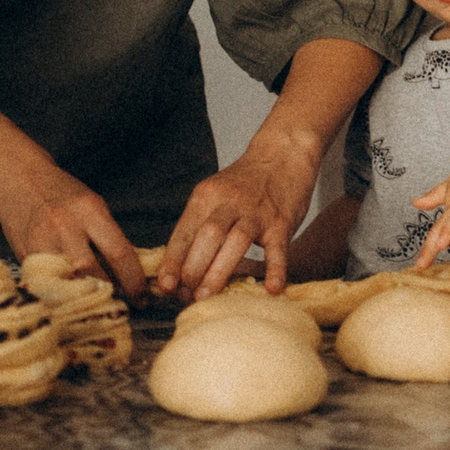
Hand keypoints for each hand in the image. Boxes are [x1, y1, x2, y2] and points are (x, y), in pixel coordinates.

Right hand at [0, 169, 147, 300]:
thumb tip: (130, 274)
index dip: (134, 282)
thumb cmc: (61, 193)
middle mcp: (65, 228)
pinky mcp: (24, 257)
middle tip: (121, 308)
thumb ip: (108, 237)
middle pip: (93, 275)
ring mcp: (42, 244)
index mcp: (89, 211)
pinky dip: (62, 295)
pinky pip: (48, 285)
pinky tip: (71, 299)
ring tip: (97, 306)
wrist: (17, 178)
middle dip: (110, 296)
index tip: (142, 298)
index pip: (119, 254)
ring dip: (85, 300)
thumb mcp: (92, 206)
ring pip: (69, 285)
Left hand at [162, 136, 319, 300]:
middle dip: (192, 268)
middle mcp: (229, 202)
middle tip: (186, 297)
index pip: (184, 231)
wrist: (283, 153)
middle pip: (206, 236)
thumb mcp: (216, 194)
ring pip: (234, 241)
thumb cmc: (246, 182)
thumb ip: (201, 224)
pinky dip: (275, 269)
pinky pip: (277, 248)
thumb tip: (181, 266)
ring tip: (206, 297)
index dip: (173, 260)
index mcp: (206, 196)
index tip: (165, 285)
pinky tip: (272, 289)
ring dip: (218, 271)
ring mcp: (256, 212)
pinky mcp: (281, 222)